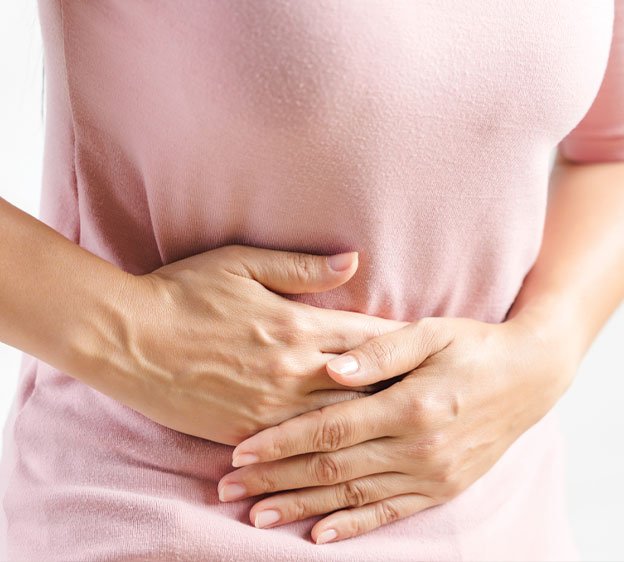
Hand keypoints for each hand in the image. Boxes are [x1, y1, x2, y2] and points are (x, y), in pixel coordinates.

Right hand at [79, 243, 407, 444]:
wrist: (126, 338)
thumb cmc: (183, 292)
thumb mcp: (241, 263)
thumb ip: (302, 267)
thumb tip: (355, 260)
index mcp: (297, 325)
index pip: (367, 338)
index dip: (403, 345)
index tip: (432, 352)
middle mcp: (292, 370)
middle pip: (364, 384)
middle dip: (402, 390)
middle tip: (435, 396)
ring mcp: (271, 406)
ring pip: (340, 421)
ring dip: (375, 424)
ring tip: (409, 430)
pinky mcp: (247, 431)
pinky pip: (299, 446)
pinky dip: (329, 448)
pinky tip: (352, 455)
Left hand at [218, 313, 574, 542]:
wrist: (529, 377)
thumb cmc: (473, 346)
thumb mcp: (431, 333)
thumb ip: (379, 350)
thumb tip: (330, 367)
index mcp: (408, 405)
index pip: (330, 428)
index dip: (282, 441)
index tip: (240, 451)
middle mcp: (417, 448)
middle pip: (331, 468)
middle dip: (276, 479)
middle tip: (230, 489)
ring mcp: (430, 474)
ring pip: (352, 497)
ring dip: (301, 507)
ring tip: (256, 515)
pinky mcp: (441, 488)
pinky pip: (390, 513)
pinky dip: (352, 526)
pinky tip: (319, 536)